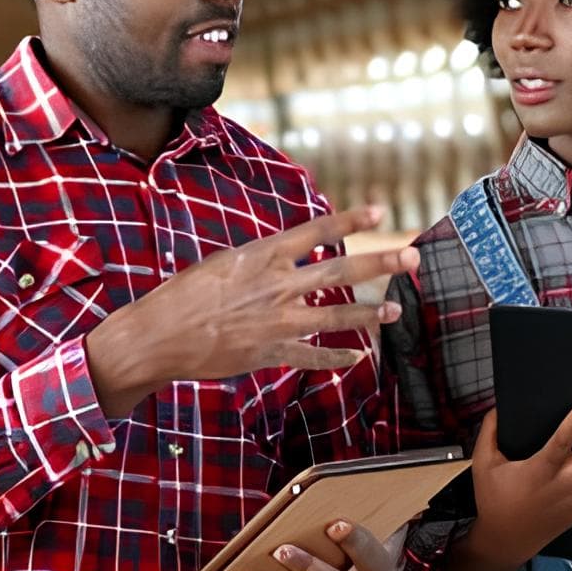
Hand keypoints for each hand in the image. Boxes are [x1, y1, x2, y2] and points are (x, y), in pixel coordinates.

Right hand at [85, 206, 417, 414]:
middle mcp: (276, 286)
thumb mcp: (223, 263)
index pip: (316, 232)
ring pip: (336, 316)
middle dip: (381, 264)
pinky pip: (313, 357)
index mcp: (262, 256)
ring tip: (396, 309)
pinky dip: (337, 357)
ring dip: (370, 313)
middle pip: (341, 272)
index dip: (350, 221)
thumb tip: (287, 254)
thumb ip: (260, 260)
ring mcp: (276, 322)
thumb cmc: (184, 294)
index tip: (380, 212)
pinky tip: (358, 356)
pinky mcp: (270, 353)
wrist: (159, 335)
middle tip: (412, 256)